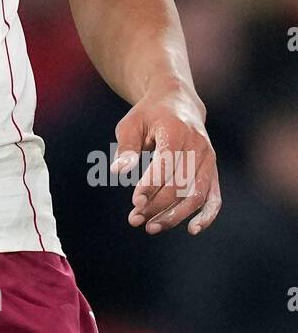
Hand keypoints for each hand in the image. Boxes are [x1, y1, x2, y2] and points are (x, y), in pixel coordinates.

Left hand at [112, 85, 220, 236]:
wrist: (178, 102)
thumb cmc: (149, 115)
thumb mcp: (131, 124)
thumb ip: (126, 148)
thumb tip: (117, 172)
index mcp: (176, 131)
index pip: (166, 164)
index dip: (151, 186)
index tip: (135, 203)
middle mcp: (197, 145)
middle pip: (180, 184)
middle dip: (157, 206)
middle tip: (134, 219)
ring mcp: (209, 159)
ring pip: (195, 195)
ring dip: (174, 215)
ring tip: (151, 227)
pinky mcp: (213, 170)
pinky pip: (214, 197)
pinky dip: (207, 215)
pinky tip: (192, 230)